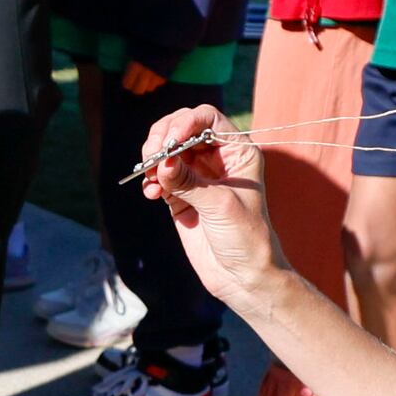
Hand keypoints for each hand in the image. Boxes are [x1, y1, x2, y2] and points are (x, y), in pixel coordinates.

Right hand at [143, 101, 283, 307]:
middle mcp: (218, 159)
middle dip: (162, 139)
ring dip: (153, 160)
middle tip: (151, 156)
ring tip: (149, 177)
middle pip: (182, 129)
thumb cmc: (246, 238)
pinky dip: (151, 181)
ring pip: (167, 152)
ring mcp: (198, 177)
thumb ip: (189, 180)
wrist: (243, 277)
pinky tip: (151, 194)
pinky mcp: (182, 196)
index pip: (207, 118)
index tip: (169, 141)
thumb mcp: (220, 204)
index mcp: (238, 151)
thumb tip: (161, 162)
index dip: (185, 122)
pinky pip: (160, 177)